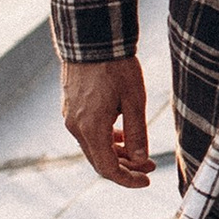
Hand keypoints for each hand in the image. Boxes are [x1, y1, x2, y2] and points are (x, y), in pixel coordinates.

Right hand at [60, 53, 153, 188]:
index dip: (128, 180)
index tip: (146, 180)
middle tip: (148, 167)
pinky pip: (88, 132)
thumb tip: (140, 160)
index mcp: (91, 129)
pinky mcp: (70, 106)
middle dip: (125, 168)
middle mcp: (76, 127)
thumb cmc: (116, 66)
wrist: (91, 38)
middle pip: (99, 161)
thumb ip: (136, 133)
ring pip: (93, 147)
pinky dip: (105, 139)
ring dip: (115, 153)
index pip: (108, 169)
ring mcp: (70, 117)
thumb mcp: (134, 101)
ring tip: (138, 152)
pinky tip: (120, 133)